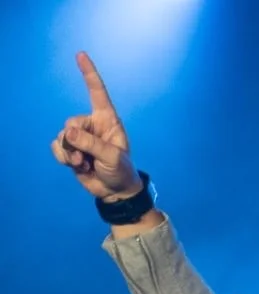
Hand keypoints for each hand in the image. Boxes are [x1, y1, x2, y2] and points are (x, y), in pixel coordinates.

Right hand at [50, 52, 141, 200]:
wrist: (115, 192)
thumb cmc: (120, 171)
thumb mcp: (111, 157)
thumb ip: (90, 143)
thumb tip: (67, 132)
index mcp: (108, 120)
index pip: (97, 93)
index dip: (89, 74)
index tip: (81, 55)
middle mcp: (93, 125)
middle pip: (71, 122)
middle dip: (76, 141)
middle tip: (87, 157)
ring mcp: (81, 137)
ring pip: (62, 137)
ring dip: (70, 153)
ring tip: (84, 164)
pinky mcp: (71, 149)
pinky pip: (57, 147)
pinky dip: (63, 158)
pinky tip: (76, 166)